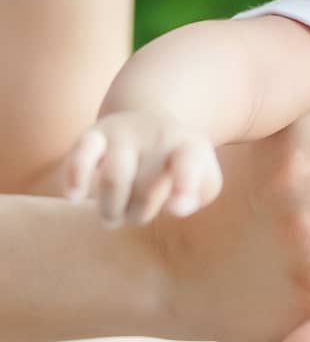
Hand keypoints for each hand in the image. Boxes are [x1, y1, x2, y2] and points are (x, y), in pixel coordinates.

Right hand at [64, 111, 222, 226]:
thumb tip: (177, 208)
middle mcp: (156, 134)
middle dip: (138, 213)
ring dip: (111, 209)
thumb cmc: (178, 166)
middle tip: (136, 214)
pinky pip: (79, 156)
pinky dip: (74, 177)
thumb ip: (195, 195)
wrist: (149, 124)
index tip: (177, 208)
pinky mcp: (93, 135)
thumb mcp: (202, 180)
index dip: (184, 185)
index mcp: (189, 146)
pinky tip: (75, 197)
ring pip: (113, 178)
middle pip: (144, 190)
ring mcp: (123, 132)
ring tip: (112, 217)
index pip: (188, 163)